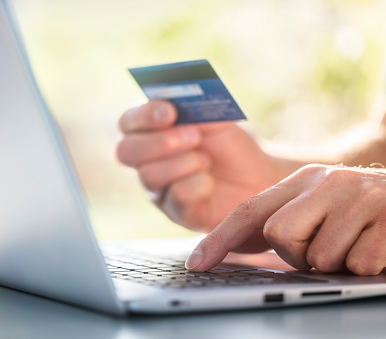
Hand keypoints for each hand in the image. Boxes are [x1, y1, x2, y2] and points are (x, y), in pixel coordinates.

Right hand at [116, 100, 288, 249]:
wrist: (259, 177)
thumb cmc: (232, 146)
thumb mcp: (216, 119)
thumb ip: (194, 107)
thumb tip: (176, 99)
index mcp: (152, 134)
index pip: (127, 122)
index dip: (143, 116)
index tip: (170, 112)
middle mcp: (147, 162)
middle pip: (125, 151)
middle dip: (159, 142)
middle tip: (193, 136)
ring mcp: (159, 190)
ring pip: (149, 175)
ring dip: (185, 162)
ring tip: (207, 161)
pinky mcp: (178, 213)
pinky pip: (177, 196)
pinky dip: (200, 184)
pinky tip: (211, 183)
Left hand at [185, 164, 385, 274]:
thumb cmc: (375, 215)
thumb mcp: (327, 211)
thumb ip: (289, 223)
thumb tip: (241, 248)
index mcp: (306, 181)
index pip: (251, 209)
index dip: (221, 238)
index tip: (198, 263)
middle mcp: (329, 182)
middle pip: (279, 233)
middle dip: (297, 256)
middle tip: (326, 253)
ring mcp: (361, 196)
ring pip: (318, 254)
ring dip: (336, 265)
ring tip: (359, 249)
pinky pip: (359, 262)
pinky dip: (366, 268)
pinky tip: (381, 253)